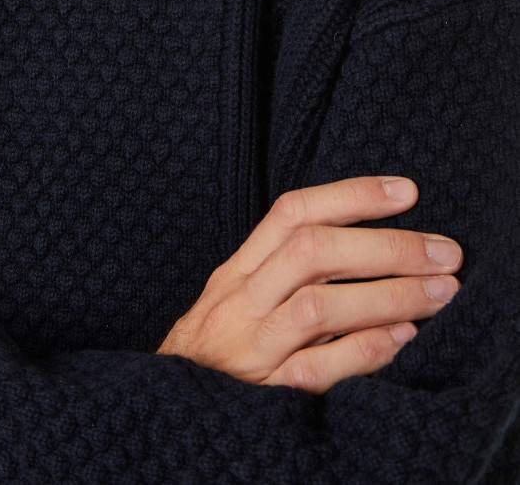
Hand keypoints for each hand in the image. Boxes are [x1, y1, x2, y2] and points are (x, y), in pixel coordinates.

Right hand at [156, 175, 462, 393]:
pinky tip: (401, 339)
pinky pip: (314, 369)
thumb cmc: (214, 355)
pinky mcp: (262, 394)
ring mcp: (250, 347)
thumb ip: (284, 273)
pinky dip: (362, 351)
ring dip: (387, 294)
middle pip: (312, 252)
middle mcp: (240, 300)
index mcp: (237, 271)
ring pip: (317, 306)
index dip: (352, 195)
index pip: (292, 213)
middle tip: (445, 252)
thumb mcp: (238, 300)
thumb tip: (367, 244)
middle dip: (386, 246)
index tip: (407, 192)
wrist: (158, 411)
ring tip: (439, 293)